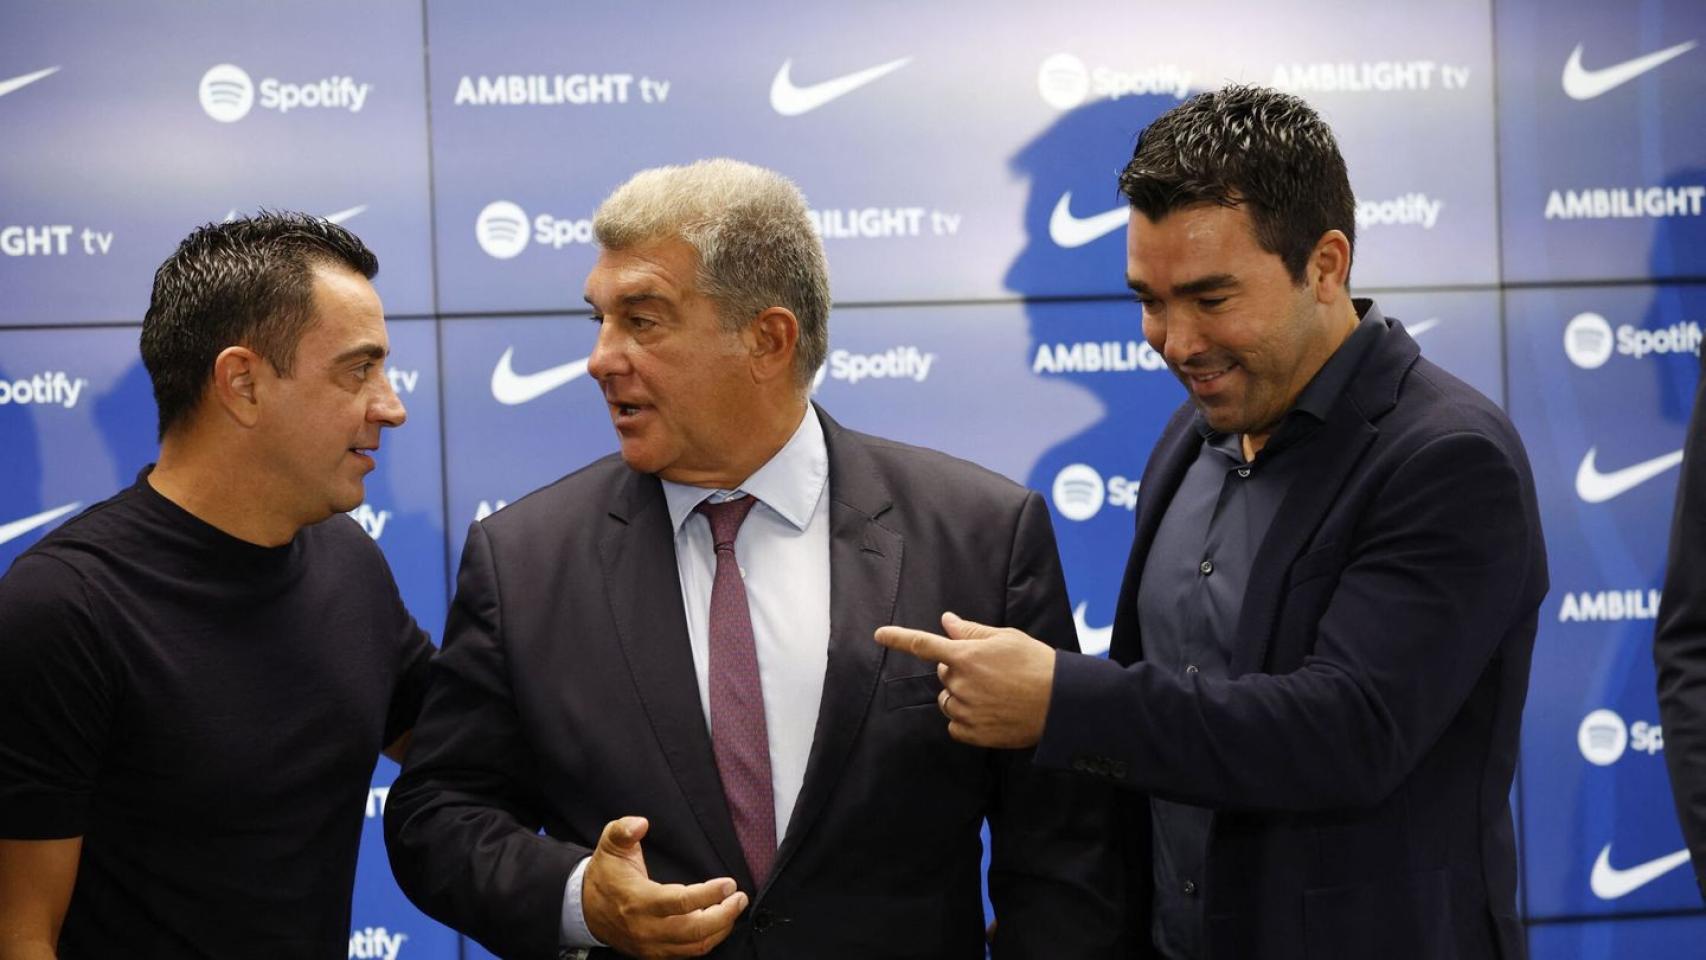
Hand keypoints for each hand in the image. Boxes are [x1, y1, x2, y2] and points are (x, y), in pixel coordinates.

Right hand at [582, 816, 747, 958]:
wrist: (584, 909)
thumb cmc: (605, 874)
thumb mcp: (609, 845)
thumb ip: (623, 830)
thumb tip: (640, 823)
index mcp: (639, 900)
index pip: (681, 903)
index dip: (709, 894)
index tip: (729, 883)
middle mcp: (646, 928)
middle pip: (695, 931)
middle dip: (724, 915)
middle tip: (740, 897)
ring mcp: (651, 945)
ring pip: (695, 946)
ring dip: (720, 929)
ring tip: (734, 909)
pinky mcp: (654, 953)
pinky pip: (687, 953)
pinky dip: (707, 941)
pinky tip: (718, 924)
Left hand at [873, 612, 1055, 747]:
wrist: (1060, 702)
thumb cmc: (1035, 664)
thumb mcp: (1006, 638)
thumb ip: (972, 631)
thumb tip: (947, 621)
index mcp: (965, 656)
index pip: (923, 645)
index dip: (898, 638)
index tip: (879, 635)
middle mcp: (960, 683)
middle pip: (943, 674)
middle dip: (958, 670)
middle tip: (990, 671)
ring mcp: (966, 710)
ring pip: (948, 701)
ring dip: (960, 695)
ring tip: (993, 693)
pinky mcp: (974, 733)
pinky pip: (955, 725)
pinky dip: (966, 720)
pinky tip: (990, 713)